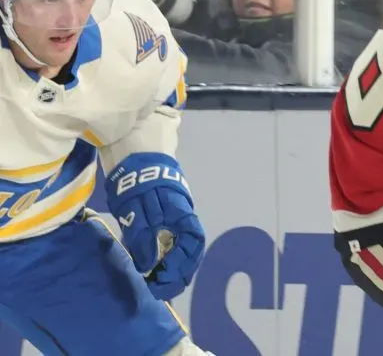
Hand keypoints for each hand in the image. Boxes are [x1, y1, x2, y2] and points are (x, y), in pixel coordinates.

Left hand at [106, 157, 205, 299]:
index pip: (192, 247)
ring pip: (179, 245)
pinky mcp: (163, 210)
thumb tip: (147, 266)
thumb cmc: (138, 177)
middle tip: (160, 289)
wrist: (135, 147)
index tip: (162, 282)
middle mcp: (183, 216)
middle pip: (189, 250)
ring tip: (155, 280)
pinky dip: (162, 253)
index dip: (181, 267)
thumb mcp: (137, 209)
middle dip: (177, 272)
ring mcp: (174, 212)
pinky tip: (150, 261)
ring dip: (170, 265)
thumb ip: (143, 238)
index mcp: (182, 214)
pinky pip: (169, 237)